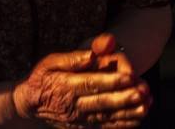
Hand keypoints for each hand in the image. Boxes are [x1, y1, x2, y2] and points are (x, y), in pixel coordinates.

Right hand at [13, 34, 150, 127]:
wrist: (29, 105)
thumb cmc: (42, 78)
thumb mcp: (50, 62)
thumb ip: (71, 59)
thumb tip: (91, 54)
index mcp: (65, 86)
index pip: (91, 83)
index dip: (111, 81)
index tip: (130, 76)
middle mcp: (73, 106)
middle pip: (101, 102)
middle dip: (123, 98)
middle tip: (142, 92)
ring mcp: (78, 120)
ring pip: (105, 117)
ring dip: (126, 114)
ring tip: (144, 107)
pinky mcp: (82, 128)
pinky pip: (104, 128)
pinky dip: (120, 126)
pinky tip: (136, 120)